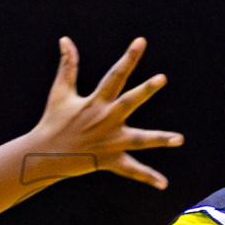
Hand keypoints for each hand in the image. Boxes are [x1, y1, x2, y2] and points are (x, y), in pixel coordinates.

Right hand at [23, 37, 181, 188]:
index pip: (114, 75)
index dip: (128, 58)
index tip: (141, 42)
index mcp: (96, 102)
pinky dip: (147, 177)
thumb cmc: (53, 121)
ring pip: (139, 140)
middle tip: (161, 78)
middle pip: (129, 102)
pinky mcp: (110, 160)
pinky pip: (131, 170)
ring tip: (179, 139)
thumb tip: (65, 40)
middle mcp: (106, 120)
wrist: (45, 154)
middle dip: (145, 90)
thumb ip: (68, 65)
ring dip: (159, 139)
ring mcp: (110, 141)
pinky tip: (163, 184)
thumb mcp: (60, 92)